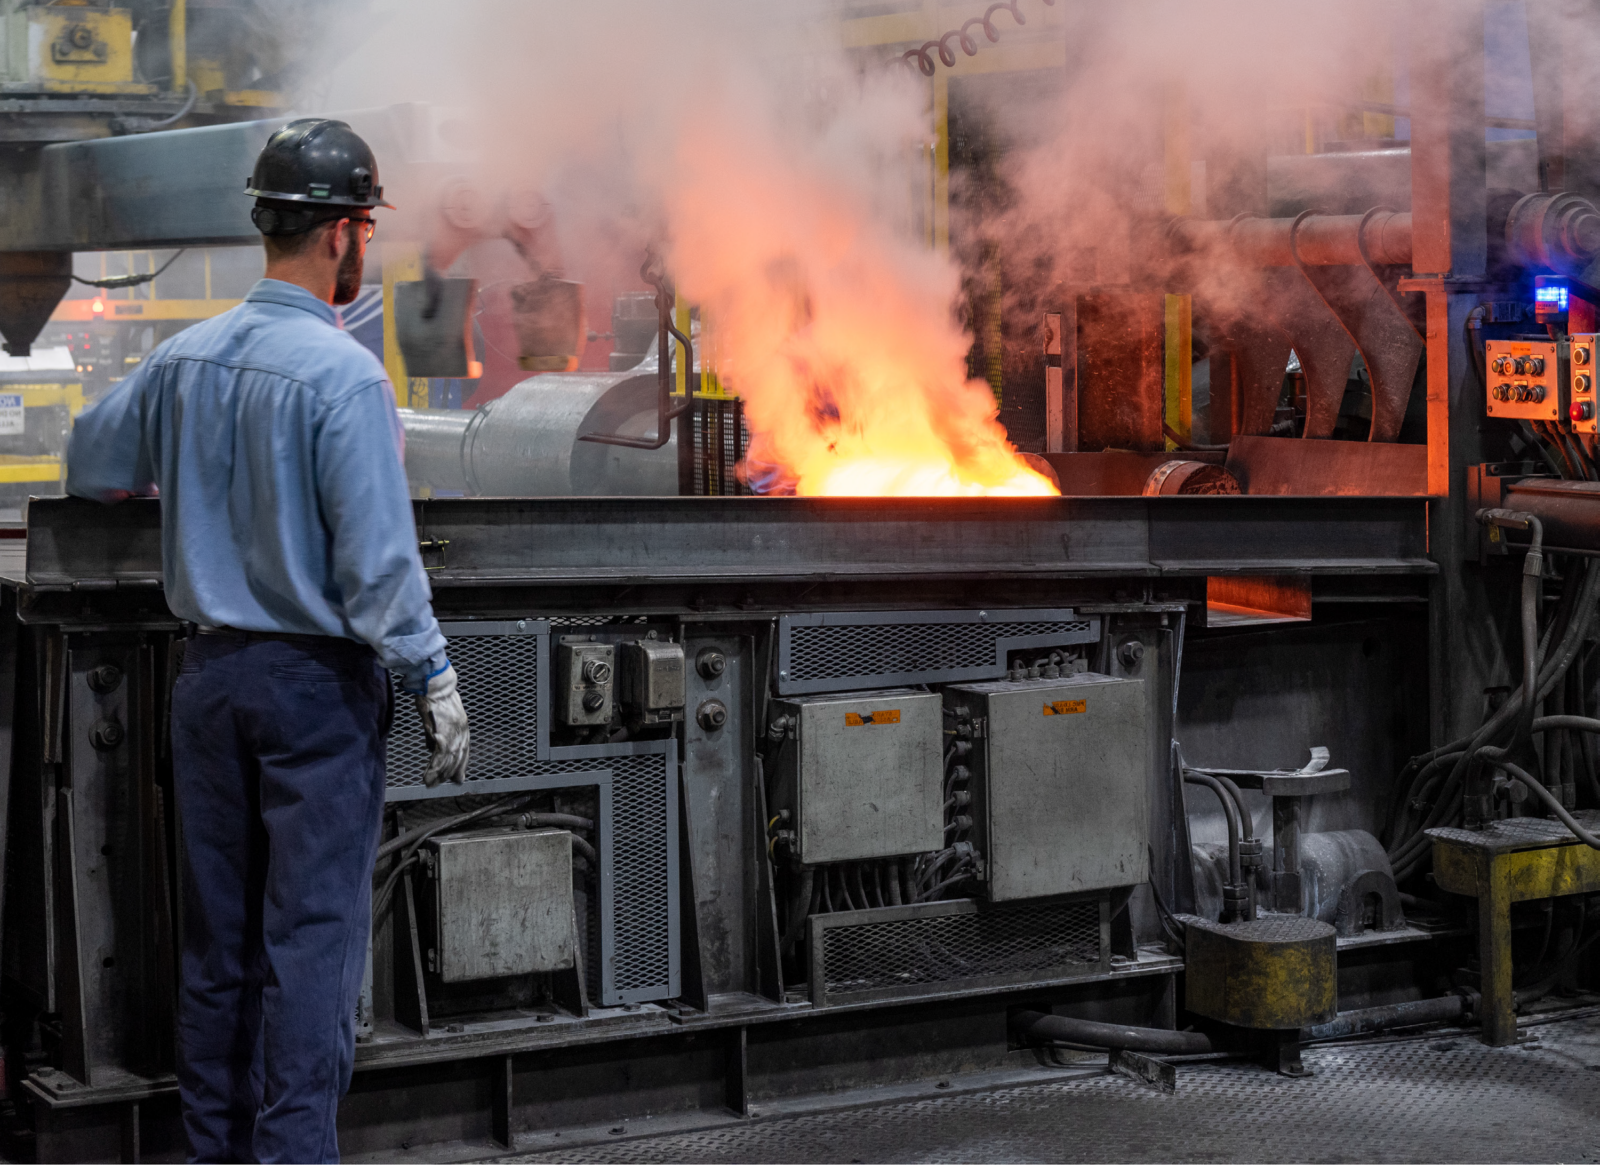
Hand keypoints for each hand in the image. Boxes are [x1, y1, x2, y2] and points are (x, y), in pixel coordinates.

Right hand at [413, 663, 468, 786]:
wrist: (436, 682)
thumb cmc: (436, 696)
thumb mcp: (439, 716)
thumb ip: (435, 733)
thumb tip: (430, 746)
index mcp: (462, 727)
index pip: (463, 750)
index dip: (460, 765)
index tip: (458, 777)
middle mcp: (461, 731)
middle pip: (456, 757)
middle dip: (449, 773)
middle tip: (440, 784)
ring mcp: (452, 732)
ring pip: (448, 759)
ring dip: (439, 774)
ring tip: (431, 784)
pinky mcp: (441, 732)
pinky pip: (438, 755)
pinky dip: (434, 767)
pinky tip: (429, 775)